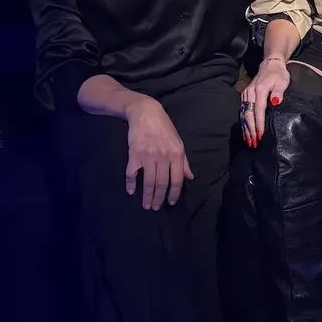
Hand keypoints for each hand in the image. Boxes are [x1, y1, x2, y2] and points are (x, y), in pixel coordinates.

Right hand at [124, 96, 194, 210]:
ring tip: (146, 205)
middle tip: (155, 208)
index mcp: (177, 154)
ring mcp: (148, 155)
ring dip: (147, 196)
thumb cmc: (164, 128)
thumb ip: (184, 162)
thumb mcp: (179, 143)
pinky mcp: (134, 154)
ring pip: (148, 181)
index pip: (177, 180)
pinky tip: (131, 191)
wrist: (146, 113)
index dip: (174, 194)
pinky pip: (131, 173)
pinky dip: (130, 184)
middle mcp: (163, 156)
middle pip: (162, 183)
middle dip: (159, 198)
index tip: (171, 203)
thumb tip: (190, 178)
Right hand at [240, 55, 290, 147]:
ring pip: (244, 114)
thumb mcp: (282, 81)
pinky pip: (243, 112)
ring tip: (249, 142)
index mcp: (259, 90)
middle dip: (251, 130)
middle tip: (254, 143)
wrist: (270, 65)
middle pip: (249, 114)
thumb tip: (275, 102)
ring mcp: (246, 95)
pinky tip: (245, 133)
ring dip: (246, 129)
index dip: (259, 123)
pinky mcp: (245, 97)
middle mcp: (250, 93)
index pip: (259, 110)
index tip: (260, 135)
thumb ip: (278, 92)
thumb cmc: (278, 74)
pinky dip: (243, 124)